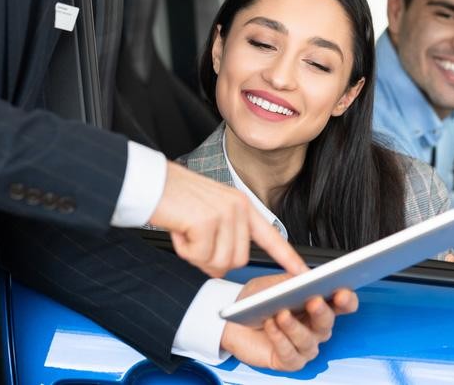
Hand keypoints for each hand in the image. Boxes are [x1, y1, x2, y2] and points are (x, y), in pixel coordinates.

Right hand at [150, 162, 307, 277]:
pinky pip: (200, 256)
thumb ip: (225, 235)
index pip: (270, 235)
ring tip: (186, 231)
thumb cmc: (175, 199)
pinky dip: (185, 250)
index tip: (302, 272)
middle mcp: (238, 208)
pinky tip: (179, 229)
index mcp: (242, 205)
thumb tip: (224, 265)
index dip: (287, 257)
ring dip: (197, 255)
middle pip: (237, 260)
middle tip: (193, 239)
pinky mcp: (207, 221)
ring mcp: (225, 214)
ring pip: (219, 262)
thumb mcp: (209, 212)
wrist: (151, 182)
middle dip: (212, 260)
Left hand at [221, 274, 357, 370]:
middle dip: (322, 312)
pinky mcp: (289, 361)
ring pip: (308, 341)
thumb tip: (307, 275)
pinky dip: (280, 339)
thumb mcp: (272, 284)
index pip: (342, 304)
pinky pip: (289, 353)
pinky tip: (271, 326)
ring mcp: (303, 346)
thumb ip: (291, 280)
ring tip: (282, 313)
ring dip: (295, 326)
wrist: (233, 321)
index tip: (342, 292)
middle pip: (327, 323)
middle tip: (314, 300)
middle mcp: (314, 328)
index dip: (347, 299)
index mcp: (317, 305)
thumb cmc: (256, 302)